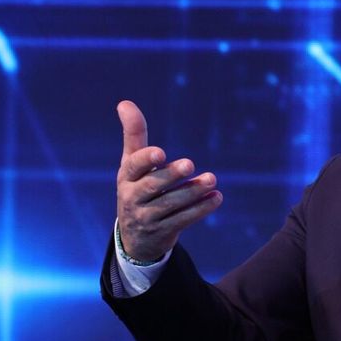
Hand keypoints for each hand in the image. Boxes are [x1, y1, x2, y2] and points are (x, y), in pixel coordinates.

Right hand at [116, 101, 221, 261]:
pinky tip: (216, 197)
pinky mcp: (162, 232)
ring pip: (171, 204)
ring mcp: (146, 218)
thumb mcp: (131, 164)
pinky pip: (182, 220)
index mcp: (126, 177)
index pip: (133, 167)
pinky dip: (200, 209)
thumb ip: (133, 134)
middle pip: (153, 186)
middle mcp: (132, 198)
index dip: (146, 160)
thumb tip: (124, 103)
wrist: (135, 237)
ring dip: (193, 192)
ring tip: (212, 180)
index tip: (161, 152)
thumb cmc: (136, 188)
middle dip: (171, 175)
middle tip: (190, 163)